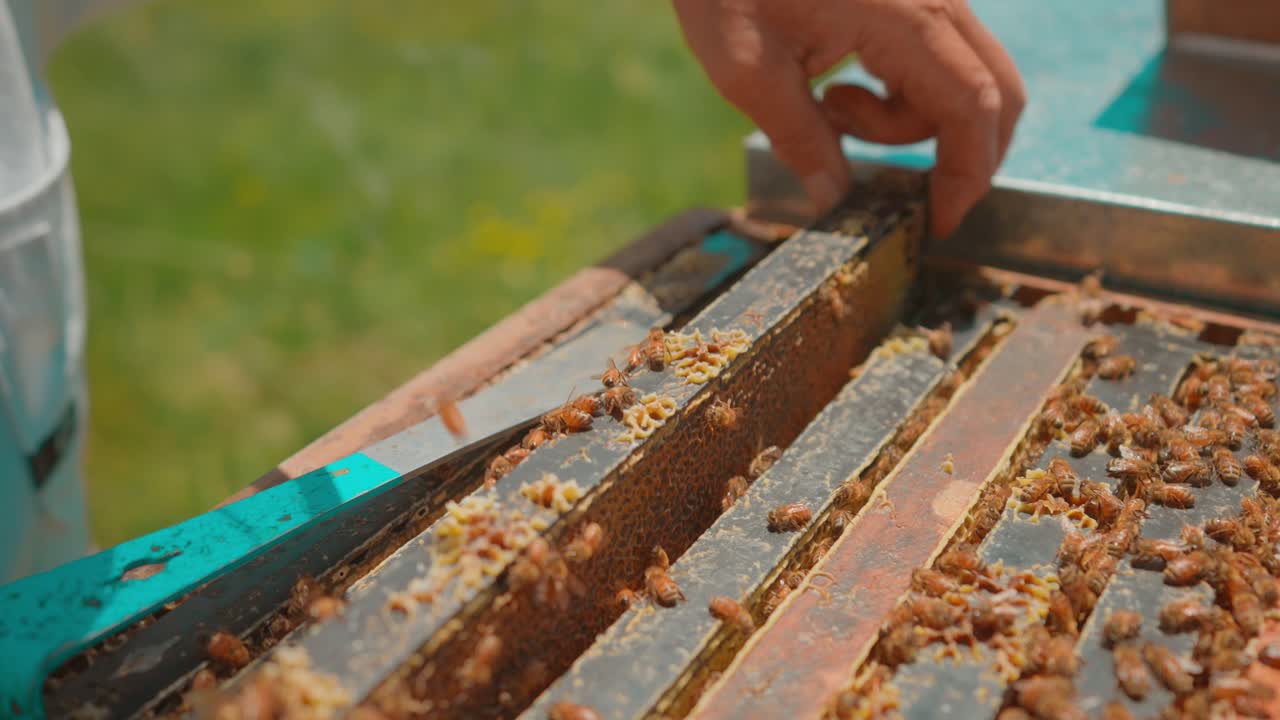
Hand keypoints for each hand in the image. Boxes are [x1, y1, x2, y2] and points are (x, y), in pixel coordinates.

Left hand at [674, 0, 1023, 237]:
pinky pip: (938, 61)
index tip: (939, 222)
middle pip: (995, 94)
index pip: (973, 105)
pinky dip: (904, 96)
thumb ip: (799, 139)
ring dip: (911, 123)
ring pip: (966, 82)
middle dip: (962, 155)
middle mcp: (935, 0)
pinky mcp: (911, 0)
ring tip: (832, 110)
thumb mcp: (748, 70)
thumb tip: (833, 202)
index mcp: (905, 18)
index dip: (968, 173)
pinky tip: (840, 89)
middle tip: (908, 195)